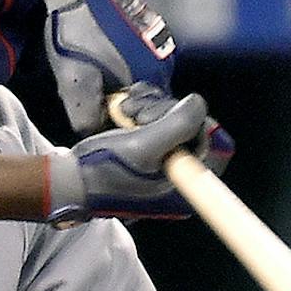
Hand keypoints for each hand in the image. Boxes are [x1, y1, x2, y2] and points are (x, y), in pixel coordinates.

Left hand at [38, 0, 174, 134]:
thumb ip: (86, 115)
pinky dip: (119, 67)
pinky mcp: (149, 32)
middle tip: (91, 92)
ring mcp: (158, 45)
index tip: (102, 116)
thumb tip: (94, 134)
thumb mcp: (74, 80)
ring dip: (118, 85)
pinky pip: (137, 62)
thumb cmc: (77, 31)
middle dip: (119, 105)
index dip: (123, 124)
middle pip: (145, 102)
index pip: (148, 120)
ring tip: (91, 70)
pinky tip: (97, 55)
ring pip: (139, 81)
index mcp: (152, 77)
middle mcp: (164, 62)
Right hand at [42, 85, 229, 223]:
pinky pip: (159, 125)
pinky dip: (144, 113)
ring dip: (151, 109)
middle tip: (139, 117)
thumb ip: (179, 122)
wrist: (71, 180)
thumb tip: (198, 103)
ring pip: (175, 122)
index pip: (218, 147)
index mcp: (188, 187)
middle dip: (167, 113)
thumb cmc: (105, 168)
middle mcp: (182, 179)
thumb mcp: (145, 145)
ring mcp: (165, 166)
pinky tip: (124, 112)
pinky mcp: (149, 155)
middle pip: (196, 130)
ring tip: (126, 115)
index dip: (198, 123)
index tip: (172, 115)